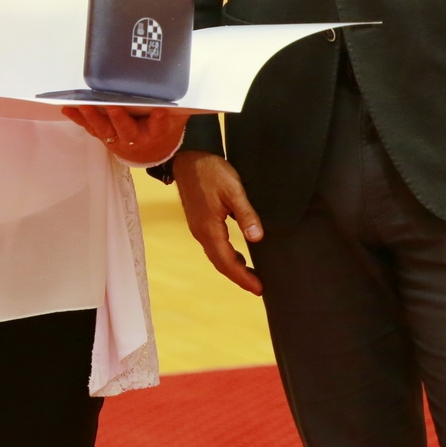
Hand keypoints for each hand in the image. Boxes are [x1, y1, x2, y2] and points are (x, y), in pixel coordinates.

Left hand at [62, 105, 192, 166]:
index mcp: (156, 134)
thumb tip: (195, 86)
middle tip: (112, 106)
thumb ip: (180, 106)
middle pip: (126, 130)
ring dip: (93, 118)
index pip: (160, 127)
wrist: (151, 153)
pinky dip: (79, 119)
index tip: (162, 111)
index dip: (160, 120)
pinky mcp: (104, 137)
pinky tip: (68, 108)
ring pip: (104, 130)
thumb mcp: (177, 120)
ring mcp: (117, 140)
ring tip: (83, 105)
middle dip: (119, 118)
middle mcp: (135, 139)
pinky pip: (90, 128)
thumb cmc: (164, 130)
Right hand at [171, 150, 264, 295]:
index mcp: (209, 228)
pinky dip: (226, 256)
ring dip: (232, 268)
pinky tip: (237, 255)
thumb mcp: (233, 190)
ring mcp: (198, 228)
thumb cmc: (210, 170)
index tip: (258, 289)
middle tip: (258, 288)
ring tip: (250, 276)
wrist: (187, 157)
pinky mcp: (198, 222)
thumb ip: (246, 214)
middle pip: (220, 263)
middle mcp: (201, 232)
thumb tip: (257, 238)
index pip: (228, 262)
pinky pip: (213, 247)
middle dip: (239, 277)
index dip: (243, 277)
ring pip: (216, 256)